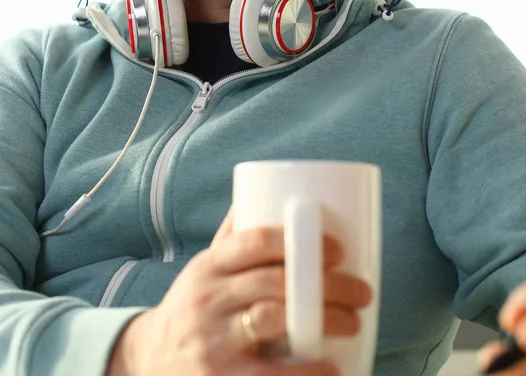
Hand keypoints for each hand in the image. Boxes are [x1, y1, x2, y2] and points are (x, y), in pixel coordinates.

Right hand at [108, 207, 371, 375]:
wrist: (149, 361)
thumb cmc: (193, 306)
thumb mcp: (204, 269)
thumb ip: (233, 236)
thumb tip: (264, 186)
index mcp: (208, 266)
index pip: (251, 242)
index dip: (296, 240)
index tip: (337, 250)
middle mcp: (206, 299)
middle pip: (273, 282)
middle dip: (326, 286)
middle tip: (360, 292)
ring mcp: (210, 341)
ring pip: (274, 320)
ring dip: (323, 321)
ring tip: (353, 322)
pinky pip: (267, 375)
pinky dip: (305, 373)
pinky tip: (331, 369)